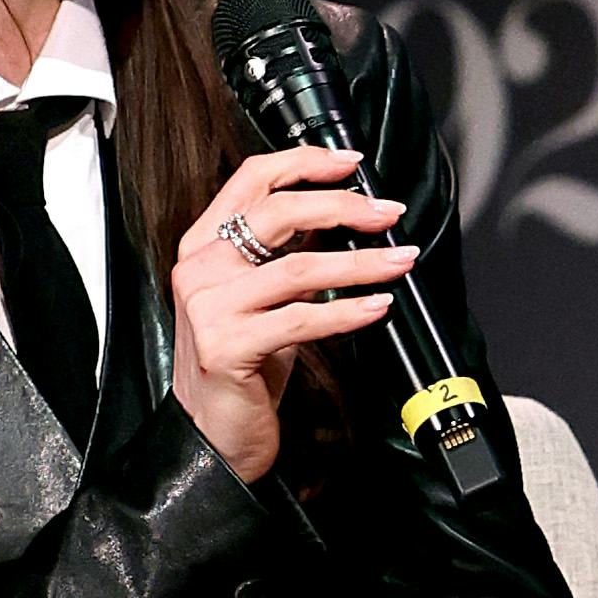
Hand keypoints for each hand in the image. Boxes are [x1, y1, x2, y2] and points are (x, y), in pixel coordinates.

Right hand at [171, 147, 415, 481]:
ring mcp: (209, 308)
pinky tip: (376, 307)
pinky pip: (302, 319)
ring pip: (299, 268)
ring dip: (361, 263)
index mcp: (202, 246)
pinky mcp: (228, 346)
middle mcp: (199, 270)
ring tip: (398, 261)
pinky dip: (348, 311)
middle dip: (343, 207)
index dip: (304, 163)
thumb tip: (339, 215)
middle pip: (277, 213)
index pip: (250, 179)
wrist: (212, 434)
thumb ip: (285, 254)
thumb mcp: (259, 298)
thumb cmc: (241, 367)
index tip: (351, 164)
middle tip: (386, 213)